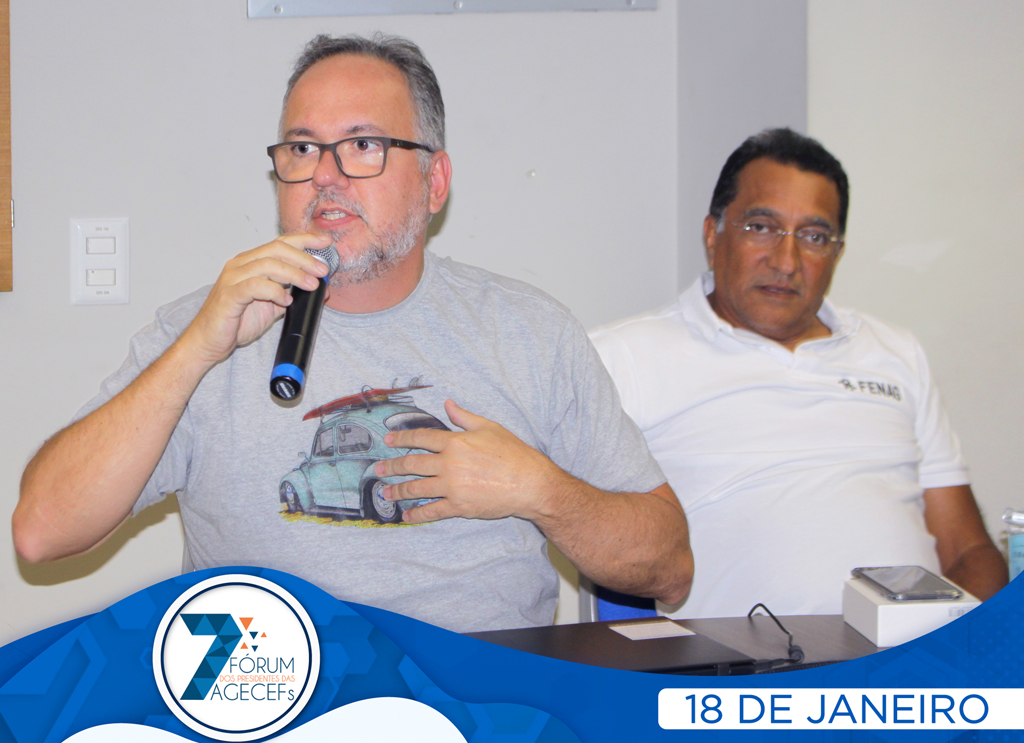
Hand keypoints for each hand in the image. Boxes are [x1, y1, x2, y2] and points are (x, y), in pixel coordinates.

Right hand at [179, 234, 332, 367]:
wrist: (209, 342)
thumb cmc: (237, 322)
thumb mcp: (272, 306)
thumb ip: (292, 293)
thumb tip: (321, 288)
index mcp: (250, 262)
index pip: (279, 243)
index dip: (304, 240)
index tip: (325, 242)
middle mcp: (240, 265)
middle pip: (276, 250)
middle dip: (304, 258)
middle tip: (322, 270)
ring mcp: (232, 278)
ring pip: (267, 265)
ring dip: (294, 274)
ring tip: (311, 285)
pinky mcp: (229, 295)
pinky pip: (255, 286)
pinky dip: (274, 291)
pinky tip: (286, 300)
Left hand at [374, 399, 568, 523]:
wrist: (529, 483)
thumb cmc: (513, 453)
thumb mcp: (489, 427)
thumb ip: (464, 417)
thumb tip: (448, 404)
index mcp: (455, 442)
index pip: (421, 438)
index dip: (402, 438)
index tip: (388, 440)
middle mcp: (449, 464)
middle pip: (411, 464)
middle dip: (391, 466)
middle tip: (378, 468)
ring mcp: (452, 486)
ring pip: (416, 488)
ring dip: (397, 491)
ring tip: (385, 493)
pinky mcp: (458, 506)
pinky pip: (432, 511)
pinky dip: (417, 514)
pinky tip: (406, 516)